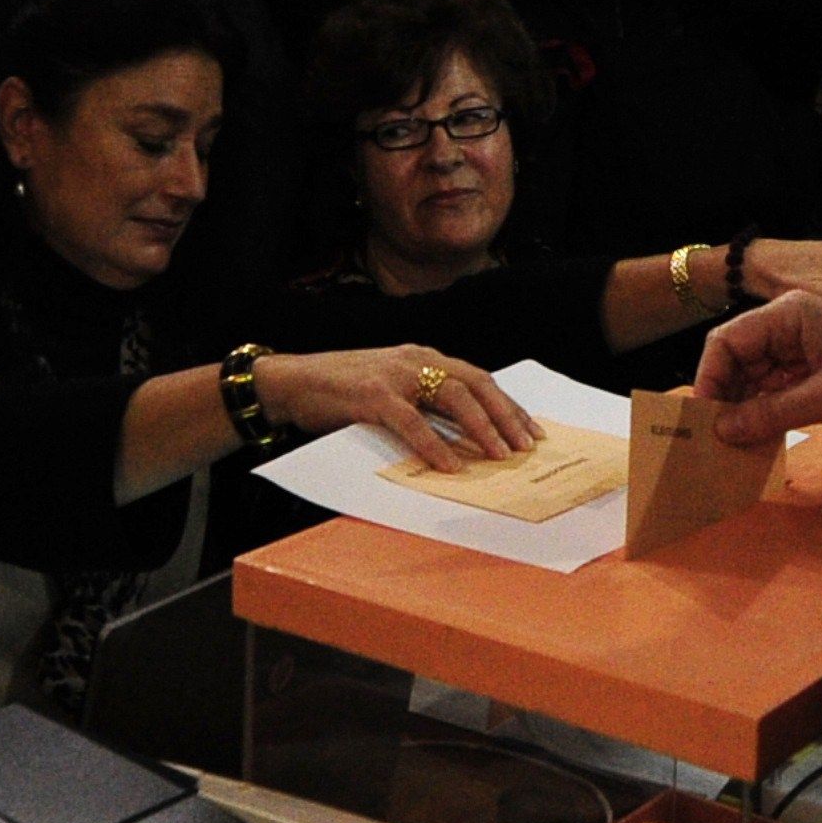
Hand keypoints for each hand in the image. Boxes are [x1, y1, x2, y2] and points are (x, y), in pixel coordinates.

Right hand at [263, 346, 534, 470]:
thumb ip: (423, 400)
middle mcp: (416, 359)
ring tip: (500, 455)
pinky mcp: (372, 395)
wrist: (291, 381)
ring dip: (480, 428)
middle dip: (505, 416)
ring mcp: (395, 375)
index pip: (479, 378)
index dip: (507, 405)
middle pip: (475, 384)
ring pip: (452, 398)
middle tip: (527, 446)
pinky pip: (411, 422)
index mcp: (424, 357)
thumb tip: (464, 434)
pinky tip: (450, 466)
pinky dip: (434, 445)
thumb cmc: (343, 390)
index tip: (531, 430)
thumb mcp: (392, 387)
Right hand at [698, 289, 821, 442]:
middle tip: (715, 440)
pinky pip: (776, 388)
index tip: (704, 418)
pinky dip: (766, 412)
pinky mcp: (813, 368)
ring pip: (754, 377)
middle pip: (737, 360)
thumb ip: (773, 412)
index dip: (710, 379)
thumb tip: (724, 429)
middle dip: (725, 397)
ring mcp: (802, 347)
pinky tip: (759, 438)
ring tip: (735, 446)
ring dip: (744, 409)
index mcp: (790, 316)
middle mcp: (790, 326)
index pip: (728, 341)